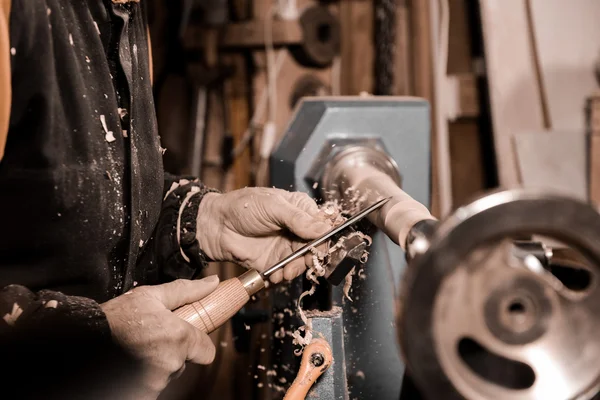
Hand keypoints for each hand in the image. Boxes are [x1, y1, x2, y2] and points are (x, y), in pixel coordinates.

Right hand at [101, 276, 218, 398]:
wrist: (82, 339)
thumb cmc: (115, 318)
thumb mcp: (150, 296)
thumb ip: (185, 291)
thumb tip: (211, 283)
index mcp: (179, 338)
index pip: (206, 351)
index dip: (195, 344)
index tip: (181, 338)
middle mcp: (171, 363)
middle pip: (182, 362)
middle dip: (170, 352)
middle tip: (148, 340)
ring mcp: (156, 383)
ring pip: (165, 375)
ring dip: (154, 365)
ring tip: (134, 351)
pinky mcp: (142, 396)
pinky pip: (150, 387)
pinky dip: (140, 379)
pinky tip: (128, 365)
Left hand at [196, 188, 331, 282]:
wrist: (216, 225)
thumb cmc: (242, 207)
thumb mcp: (272, 207)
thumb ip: (298, 219)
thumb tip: (324, 228)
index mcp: (300, 210)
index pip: (322, 225)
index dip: (323, 238)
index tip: (318, 248)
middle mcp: (296, 229)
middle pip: (315, 248)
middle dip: (309, 258)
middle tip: (301, 263)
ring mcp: (286, 247)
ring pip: (302, 263)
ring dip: (296, 270)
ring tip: (285, 272)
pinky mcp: (274, 262)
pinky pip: (285, 273)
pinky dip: (283, 276)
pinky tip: (275, 275)